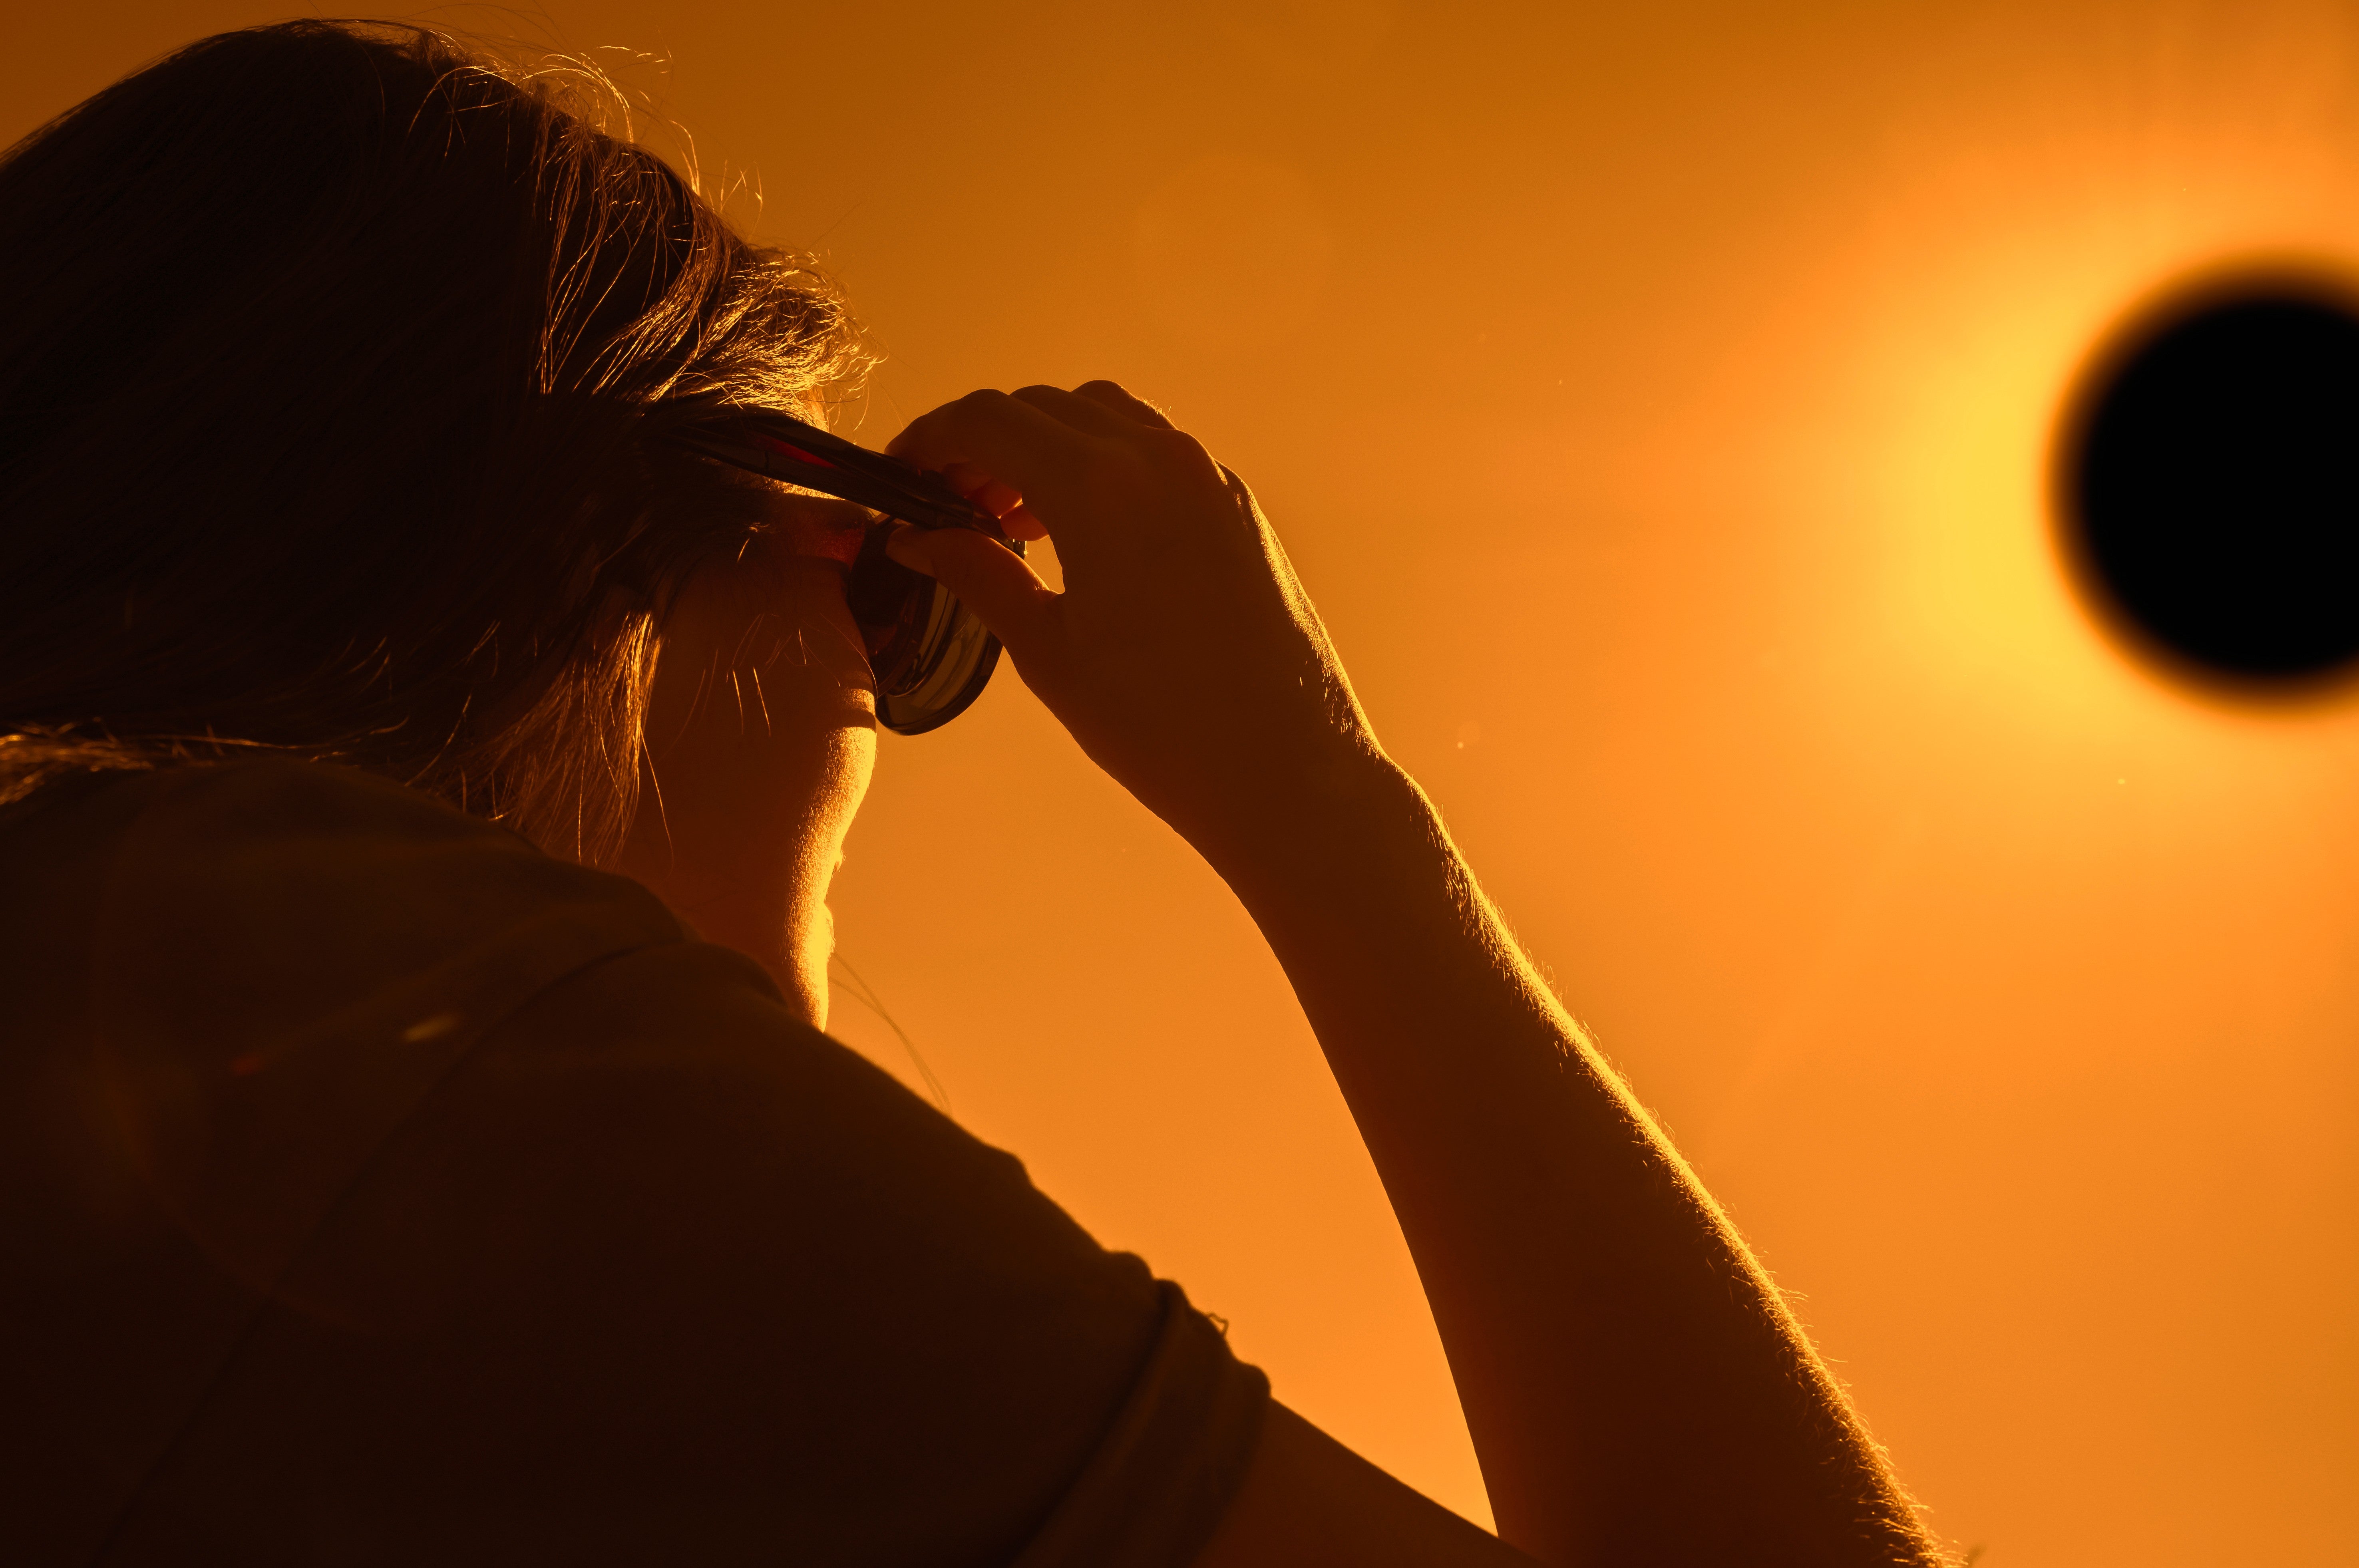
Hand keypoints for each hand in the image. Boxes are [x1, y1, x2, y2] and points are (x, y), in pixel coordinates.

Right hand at [884, 382, 1386, 863]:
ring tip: (1009, 516)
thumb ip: (980, 576)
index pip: (988, 421)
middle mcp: (1162, 460)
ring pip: (1103, 416)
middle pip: (1042, 407)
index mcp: (1103, 487)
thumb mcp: (1049, 652)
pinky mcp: (1237, 506)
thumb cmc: (1168, 729)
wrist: (1288, 772)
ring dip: (1044, 446)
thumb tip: (920, 540)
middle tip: (946, 502)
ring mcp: (1209, 477)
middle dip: (982, 442)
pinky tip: (1079, 530)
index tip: (902, 475)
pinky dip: (1101, 464)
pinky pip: (1154, 451)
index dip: (930, 439)